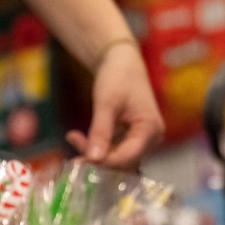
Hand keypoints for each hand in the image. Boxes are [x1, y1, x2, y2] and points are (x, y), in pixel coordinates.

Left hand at [65, 42, 163, 170]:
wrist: (123, 61)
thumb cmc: (118, 76)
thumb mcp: (106, 103)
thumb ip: (100, 132)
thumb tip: (93, 160)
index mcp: (150, 130)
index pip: (126, 158)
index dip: (102, 162)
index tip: (77, 160)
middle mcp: (151, 139)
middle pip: (122, 161)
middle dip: (96, 157)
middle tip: (73, 143)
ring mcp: (143, 139)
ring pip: (117, 158)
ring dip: (94, 152)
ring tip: (73, 137)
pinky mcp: (133, 138)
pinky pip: (115, 150)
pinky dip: (98, 146)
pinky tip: (80, 137)